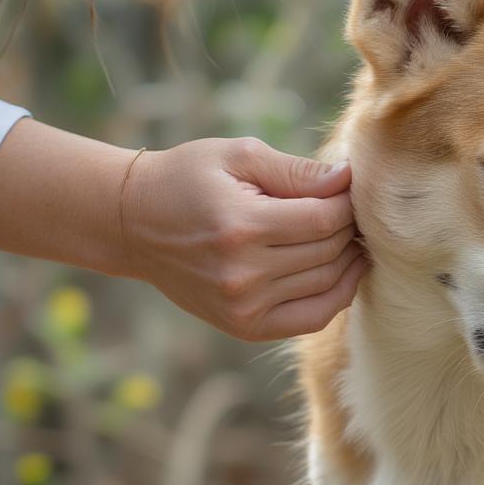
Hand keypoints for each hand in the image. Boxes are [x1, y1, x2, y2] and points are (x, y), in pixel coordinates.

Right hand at [122, 137, 366, 339]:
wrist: (133, 224)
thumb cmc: (187, 179)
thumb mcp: (238, 157)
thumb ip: (296, 170)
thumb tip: (347, 178)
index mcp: (241, 226)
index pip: (323, 219)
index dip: (346, 203)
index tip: (348, 189)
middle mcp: (242, 274)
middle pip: (328, 252)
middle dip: (348, 228)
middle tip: (351, 210)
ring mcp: (243, 306)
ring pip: (328, 285)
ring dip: (348, 259)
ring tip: (349, 235)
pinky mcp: (244, 326)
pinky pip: (312, 319)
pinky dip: (337, 296)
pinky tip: (344, 271)